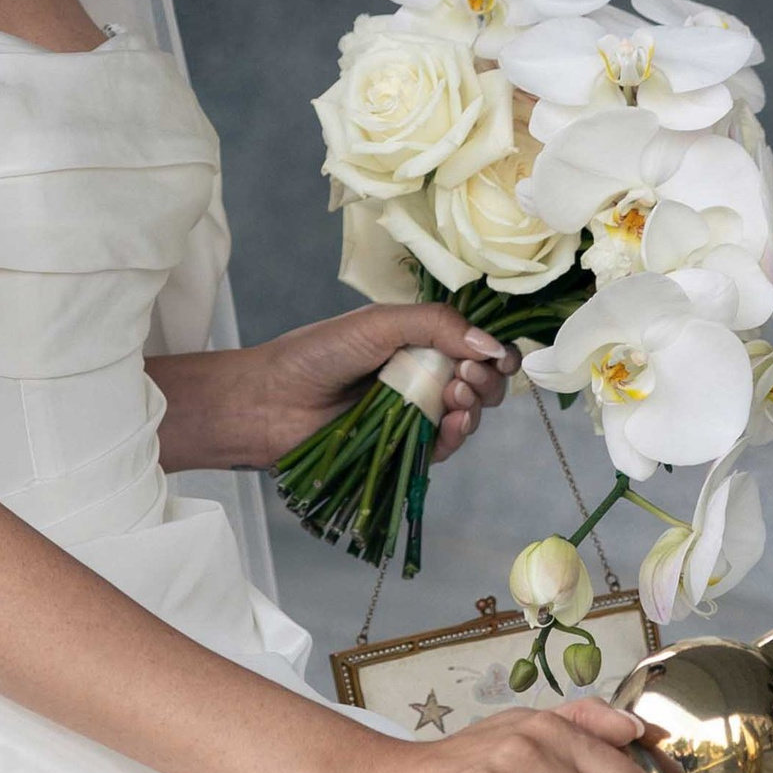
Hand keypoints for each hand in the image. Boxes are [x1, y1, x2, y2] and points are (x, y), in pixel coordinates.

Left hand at [243, 301, 515, 466]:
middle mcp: (420, 375)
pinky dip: (456, 434)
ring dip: (474, 405)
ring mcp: (413, 413)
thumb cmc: (317, 353)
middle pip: (479, 382)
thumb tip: (493, 346)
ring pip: (467, 414)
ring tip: (454, 394)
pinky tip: (453, 422)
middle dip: (487, 379)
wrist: (271, 402)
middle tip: (467, 375)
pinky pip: (444, 446)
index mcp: (416, 340)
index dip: (495, 352)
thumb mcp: (379, 323)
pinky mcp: (404, 449)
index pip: (473, 346)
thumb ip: (437, 325)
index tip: (501, 357)